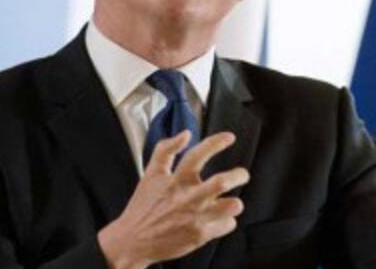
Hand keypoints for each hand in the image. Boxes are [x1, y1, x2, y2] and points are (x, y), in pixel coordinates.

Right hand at [97, 131, 248, 268]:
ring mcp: (195, 218)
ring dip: (235, 202)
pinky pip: (227, 225)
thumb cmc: (143, 207)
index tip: (229, 138)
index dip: (216, 143)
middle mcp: (187, 198)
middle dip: (238, 175)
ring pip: (230, 206)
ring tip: (233, 201)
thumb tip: (186, 134)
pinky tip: (219, 218)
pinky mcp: (200, 235)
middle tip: (242, 174)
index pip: (198, 155)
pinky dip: (227, 221)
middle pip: (221, 182)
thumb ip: (166, 150)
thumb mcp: (150, 174)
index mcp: (176, 180)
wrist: (133, 241)